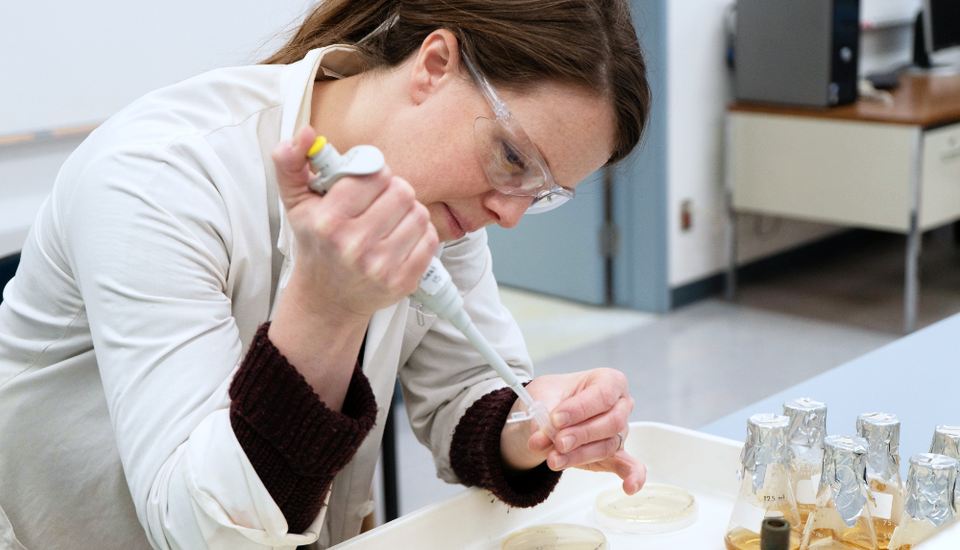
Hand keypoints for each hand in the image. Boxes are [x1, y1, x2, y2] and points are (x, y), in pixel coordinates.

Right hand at [272, 126, 438, 317]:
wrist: (327, 297)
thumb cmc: (316, 243)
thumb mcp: (296, 202)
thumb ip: (291, 163)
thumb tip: (304, 133)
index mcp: (329, 222)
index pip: (374, 175)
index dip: (374, 174)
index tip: (367, 183)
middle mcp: (354, 246)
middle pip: (402, 191)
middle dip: (393, 191)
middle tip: (380, 202)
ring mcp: (380, 267)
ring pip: (419, 214)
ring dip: (408, 212)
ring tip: (390, 221)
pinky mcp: (403, 281)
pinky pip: (430, 239)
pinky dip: (420, 234)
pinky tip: (401, 238)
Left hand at [499, 369, 645, 494]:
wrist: (548, 412)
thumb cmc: (554, 395)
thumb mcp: (543, 396)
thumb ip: (544, 417)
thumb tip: (541, 438)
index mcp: (609, 381)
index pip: (603, 394)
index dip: (580, 408)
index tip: (555, 418)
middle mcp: (621, 405)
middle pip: (611, 422)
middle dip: (581, 434)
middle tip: (557, 441)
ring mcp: (620, 431)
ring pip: (607, 445)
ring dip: (579, 455)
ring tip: (554, 459)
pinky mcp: (615, 455)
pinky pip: (629, 466)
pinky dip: (632, 477)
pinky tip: (630, 487)